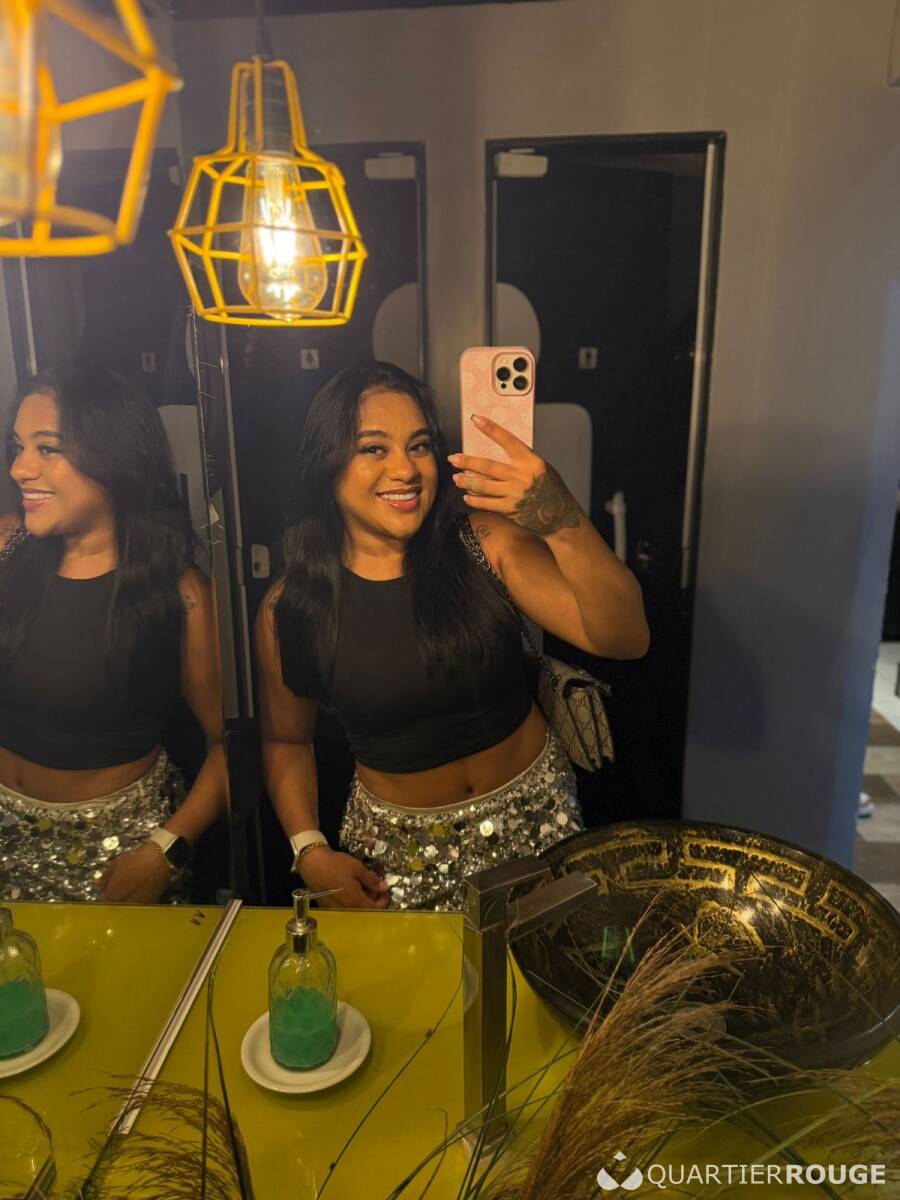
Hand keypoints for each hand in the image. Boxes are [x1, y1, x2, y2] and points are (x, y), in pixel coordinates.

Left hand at [97, 844, 173, 902]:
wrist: (159, 859)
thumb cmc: (135, 859)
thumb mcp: (116, 864)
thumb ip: (106, 876)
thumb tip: (97, 883)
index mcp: (112, 895)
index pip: (102, 903)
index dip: (101, 899)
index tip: (103, 894)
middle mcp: (122, 904)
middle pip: (113, 909)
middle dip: (112, 903)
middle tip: (114, 895)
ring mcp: (136, 905)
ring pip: (126, 910)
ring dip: (124, 905)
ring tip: (125, 897)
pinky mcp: (149, 904)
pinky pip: (138, 908)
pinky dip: (135, 904)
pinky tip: (137, 897)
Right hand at [298, 846, 389, 909]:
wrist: (312, 863)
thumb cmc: (335, 864)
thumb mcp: (357, 868)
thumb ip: (372, 880)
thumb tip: (384, 887)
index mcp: (355, 901)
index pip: (374, 908)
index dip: (382, 901)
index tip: (384, 892)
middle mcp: (346, 909)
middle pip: (364, 910)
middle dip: (372, 899)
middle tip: (373, 886)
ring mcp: (335, 908)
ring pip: (353, 909)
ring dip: (361, 900)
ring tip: (361, 886)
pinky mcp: (327, 905)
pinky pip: (343, 907)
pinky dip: (350, 900)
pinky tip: (349, 889)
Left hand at [448, 414, 580, 536]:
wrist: (561, 515)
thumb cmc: (551, 489)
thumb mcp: (541, 468)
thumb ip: (522, 461)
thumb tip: (498, 453)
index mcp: (531, 461)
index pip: (508, 440)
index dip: (491, 429)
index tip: (477, 420)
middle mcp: (521, 476)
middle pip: (488, 466)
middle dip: (467, 462)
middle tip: (454, 459)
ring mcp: (514, 494)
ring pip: (483, 486)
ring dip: (467, 482)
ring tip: (456, 479)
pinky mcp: (509, 510)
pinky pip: (486, 504)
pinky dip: (475, 500)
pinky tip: (468, 496)